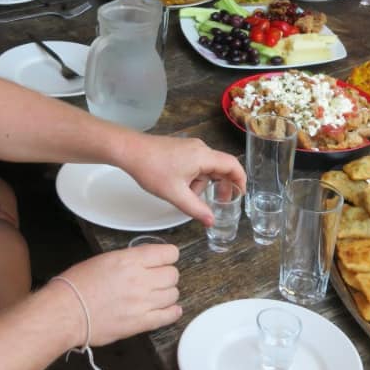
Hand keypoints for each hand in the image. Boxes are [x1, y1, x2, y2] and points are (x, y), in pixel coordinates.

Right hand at [53, 244, 181, 345]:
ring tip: (158, 295)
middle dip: (167, 275)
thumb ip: (129, 259)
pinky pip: (168, 317)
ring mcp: (142, 302)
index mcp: (130, 260)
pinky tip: (169, 310)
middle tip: (158, 278)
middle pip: (173, 274)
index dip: (168, 256)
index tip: (165, 259)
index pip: (168, 253)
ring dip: (167, 293)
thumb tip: (144, 261)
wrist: (67, 312)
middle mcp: (140, 280)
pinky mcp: (140, 323)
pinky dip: (172, 312)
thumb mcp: (104, 259)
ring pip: (173, 294)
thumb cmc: (78, 285)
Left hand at [120, 136, 245, 225]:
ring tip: (187, 197)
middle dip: (220, 186)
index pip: (232, 165)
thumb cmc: (152, 169)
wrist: (130, 151)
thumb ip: (196, 209)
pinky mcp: (181, 149)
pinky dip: (193, 178)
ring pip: (206, 168)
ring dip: (202, 184)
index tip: (240, 196)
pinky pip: (196, 164)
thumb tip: (211, 221)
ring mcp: (190, 147)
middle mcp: (200, 148)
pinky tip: (180, 188)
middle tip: (217, 203)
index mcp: (203, 156)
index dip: (240, 181)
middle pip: (220, 167)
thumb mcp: (176, 194)